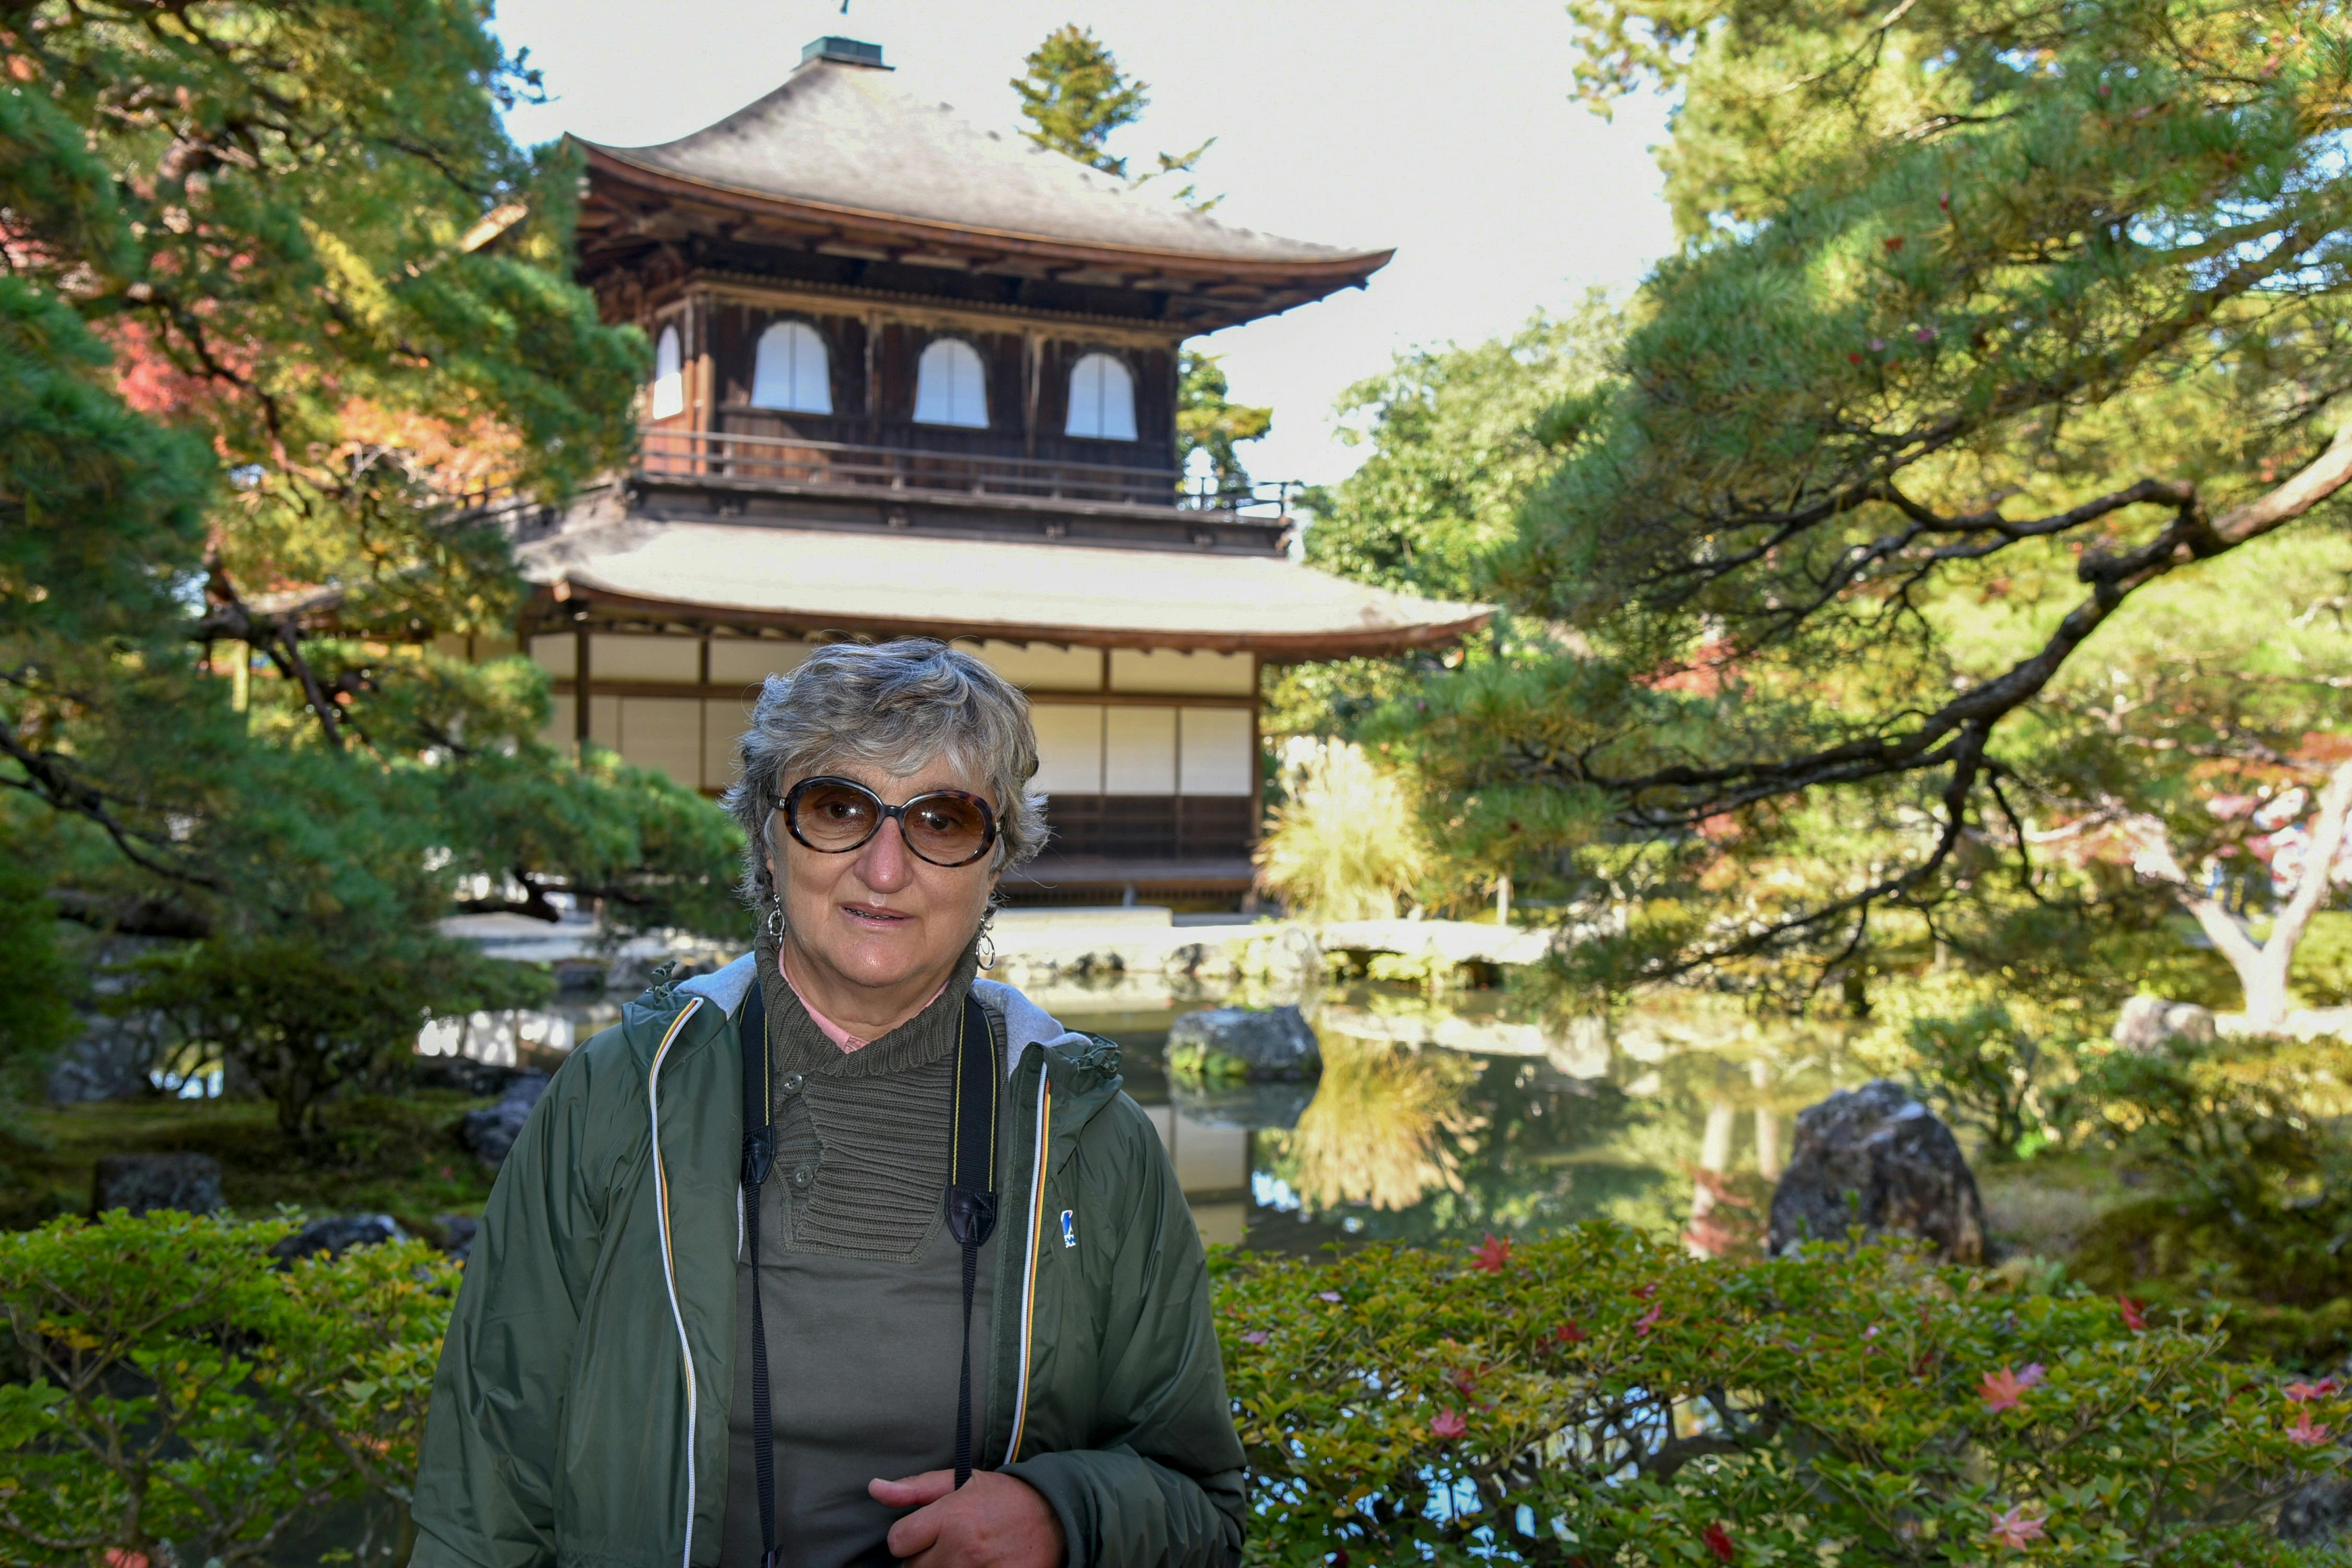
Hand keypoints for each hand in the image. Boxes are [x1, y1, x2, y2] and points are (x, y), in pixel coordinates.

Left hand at [869, 1469, 1065, 1567]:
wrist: (1055, 1517)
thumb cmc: (1004, 1497)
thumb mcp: (961, 1481)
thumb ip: (915, 1488)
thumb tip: (874, 1488)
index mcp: (952, 1517)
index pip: (898, 1541)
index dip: (908, 1536)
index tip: (925, 1532)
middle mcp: (963, 1549)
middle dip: (923, 1558)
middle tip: (947, 1544)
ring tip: (960, 1556)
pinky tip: (974, 1566)